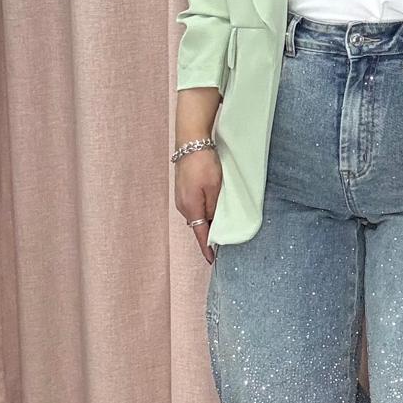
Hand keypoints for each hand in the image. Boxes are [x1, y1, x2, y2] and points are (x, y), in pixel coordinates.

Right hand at [174, 148, 221, 264]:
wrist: (190, 142)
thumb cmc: (203, 163)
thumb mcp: (215, 188)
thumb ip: (214, 207)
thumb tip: (212, 221)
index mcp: (191, 207)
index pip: (200, 234)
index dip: (206, 248)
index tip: (211, 260)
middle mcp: (183, 205)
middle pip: (198, 225)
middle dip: (208, 233)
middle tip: (222, 241)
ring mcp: (181, 196)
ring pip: (196, 214)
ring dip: (206, 219)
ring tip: (220, 223)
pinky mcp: (183, 188)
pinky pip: (194, 205)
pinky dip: (203, 209)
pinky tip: (211, 206)